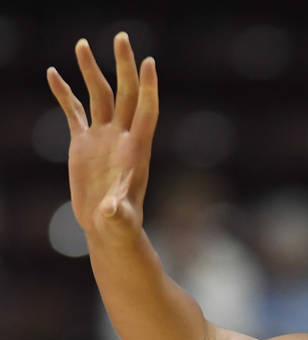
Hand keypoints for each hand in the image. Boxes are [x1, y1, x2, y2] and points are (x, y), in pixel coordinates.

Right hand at [47, 32, 157, 241]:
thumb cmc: (120, 226)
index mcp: (136, 150)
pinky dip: (64, 93)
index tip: (148, 62)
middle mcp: (121, 137)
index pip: (146, 111)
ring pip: (99, 96)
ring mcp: (102, 138)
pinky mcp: (84, 144)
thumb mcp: (120, 220)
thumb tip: (111, 210)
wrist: (108, 229)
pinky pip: (74, 111)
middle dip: (124, 66)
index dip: (148, 88)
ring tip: (82, 44)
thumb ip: (118, 212)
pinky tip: (54, 73)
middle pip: (125, 94)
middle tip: (122, 37)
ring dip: (91, 71)